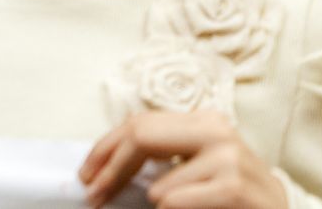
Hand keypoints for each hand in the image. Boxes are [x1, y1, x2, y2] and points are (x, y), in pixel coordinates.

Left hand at [81, 111, 286, 207]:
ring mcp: (229, 157)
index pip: (138, 124)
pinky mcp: (235, 187)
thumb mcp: (197, 168)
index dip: (104, 149)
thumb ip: (163, 157)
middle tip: (92, 195)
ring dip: (158, 208)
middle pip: (139, 137)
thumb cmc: (235, 199)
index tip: (86, 174)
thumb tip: (102, 166)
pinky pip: (176, 202)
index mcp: (203, 121)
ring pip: (160, 186)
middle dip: (109, 169)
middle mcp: (216, 130)